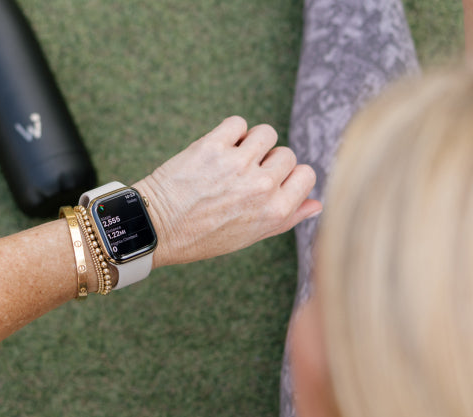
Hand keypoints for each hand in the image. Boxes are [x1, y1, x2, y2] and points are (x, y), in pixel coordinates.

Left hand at [135, 116, 320, 267]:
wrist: (155, 227)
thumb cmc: (201, 236)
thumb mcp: (249, 236)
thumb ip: (286, 218)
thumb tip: (317, 204)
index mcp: (275, 211)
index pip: (306, 175)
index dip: (287, 177)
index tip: (267, 183)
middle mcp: (261, 187)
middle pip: (286, 155)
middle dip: (267, 162)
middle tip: (241, 177)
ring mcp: (238, 164)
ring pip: (266, 133)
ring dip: (251, 143)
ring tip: (231, 159)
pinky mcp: (214, 145)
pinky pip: (238, 122)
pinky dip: (230, 131)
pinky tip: (217, 148)